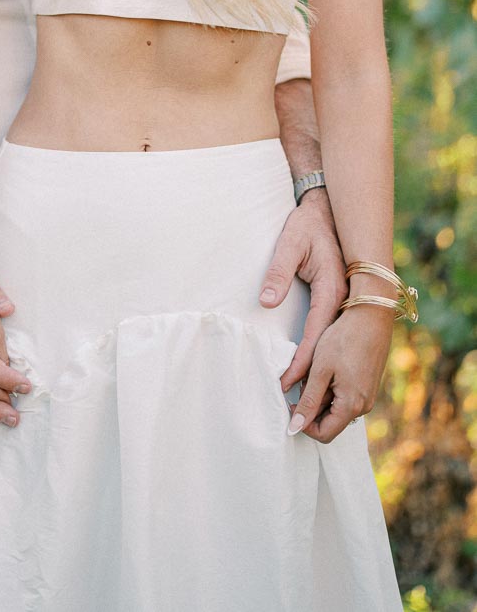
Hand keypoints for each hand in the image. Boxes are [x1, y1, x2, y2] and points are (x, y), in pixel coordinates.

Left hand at [258, 188, 347, 392]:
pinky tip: (318, 375)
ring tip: (306, 401)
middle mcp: (345, 302)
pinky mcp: (347, 304)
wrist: (328, 211)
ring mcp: (349, 304)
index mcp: (333, 290)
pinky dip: (328, 359)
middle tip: (297, 405)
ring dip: (323, 373)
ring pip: (338, 346)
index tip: (286, 383)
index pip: (315, 335)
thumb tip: (267, 301)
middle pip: (331, 348)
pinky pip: (339, 338)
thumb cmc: (307, 227)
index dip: (301, 361)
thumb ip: (277, 272)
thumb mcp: (289, 244)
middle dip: (314, 377)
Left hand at [287, 303, 393, 441]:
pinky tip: (325, 366)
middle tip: (303, 380)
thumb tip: (295, 428)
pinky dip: (331, 386)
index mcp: (352, 406)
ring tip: (315, 369)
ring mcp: (367, 395)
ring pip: (335, 407)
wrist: (370, 316)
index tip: (291, 403)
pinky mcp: (367, 384)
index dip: (303, 423)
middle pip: (330, 421)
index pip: (323, 434)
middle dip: (312, 406)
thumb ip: (308, 401)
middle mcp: (363, 406)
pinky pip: (344, 395)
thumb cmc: (344, 340)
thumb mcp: (320, 370)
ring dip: (320, 394)